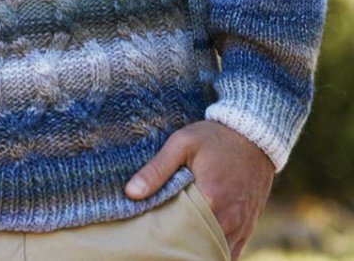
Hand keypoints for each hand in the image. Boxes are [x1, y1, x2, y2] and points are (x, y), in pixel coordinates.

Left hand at [124, 120, 274, 259]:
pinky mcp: (248, 227)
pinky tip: (198, 242)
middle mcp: (229, 219)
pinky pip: (231, 252)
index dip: (164, 236)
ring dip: (198, 250)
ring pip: (216, 253)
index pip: (181, 233)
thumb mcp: (182, 143)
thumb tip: (131, 193)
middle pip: (198, 248)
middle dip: (180, 247)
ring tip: (177, 241)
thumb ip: (157, 169)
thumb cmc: (215, 137)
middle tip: (160, 240)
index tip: (149, 233)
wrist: (254, 134)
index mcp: (210, 200)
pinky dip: (214, 250)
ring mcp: (241, 227)